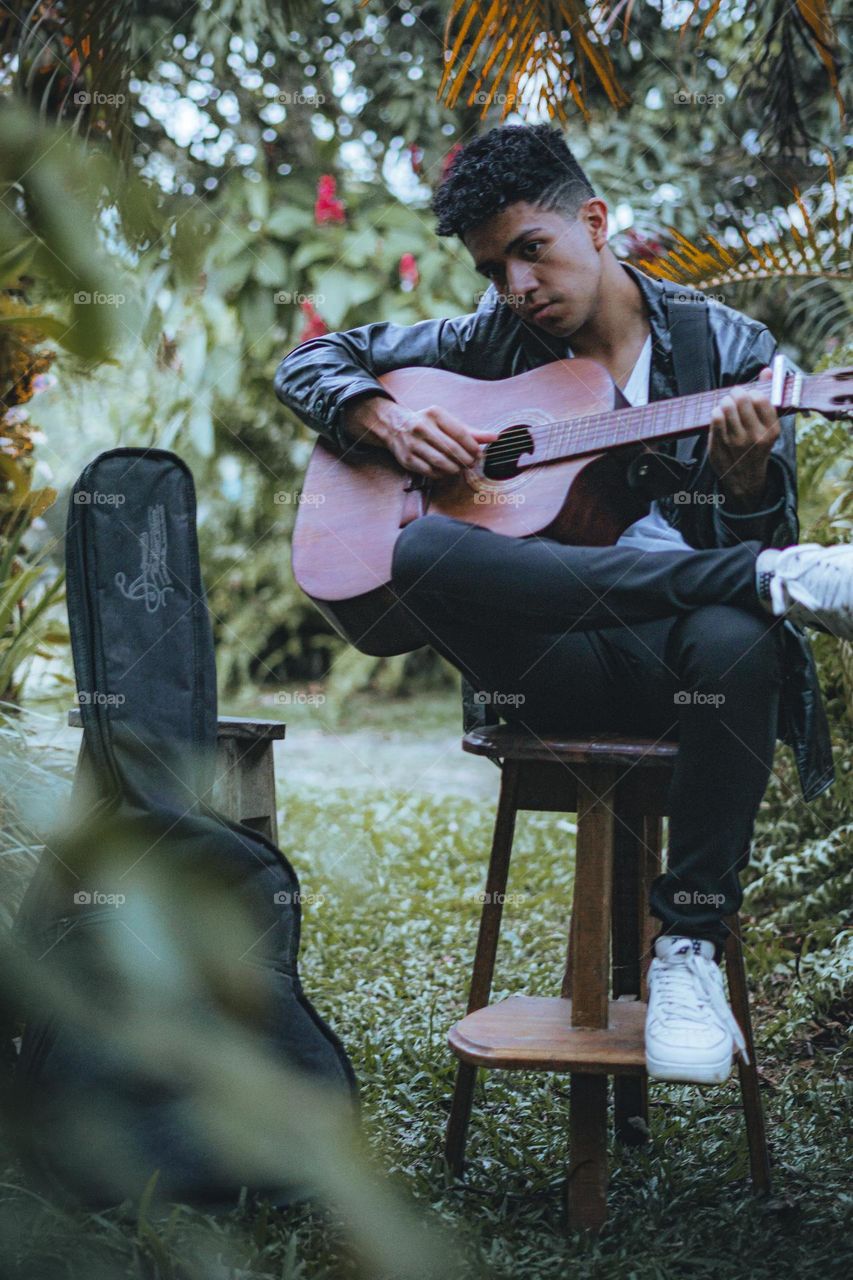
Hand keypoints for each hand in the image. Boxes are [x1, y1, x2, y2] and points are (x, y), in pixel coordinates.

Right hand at [386, 406, 497, 478]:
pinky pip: (430, 472)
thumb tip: (494, 437)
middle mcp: (421, 427)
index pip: (459, 433)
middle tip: (471, 463)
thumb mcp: (446, 421)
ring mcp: (413, 444)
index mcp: (434, 414)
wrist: (393, 426)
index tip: (479, 454)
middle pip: (452, 449)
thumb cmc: (426, 423)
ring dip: (455, 469)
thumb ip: (470, 431)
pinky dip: (442, 474)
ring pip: (441, 463)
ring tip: (460, 468)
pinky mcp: (407, 459)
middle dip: (466, 460)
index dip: (472, 447)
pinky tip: (446, 471)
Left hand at [708, 367, 779, 504]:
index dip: (752, 391)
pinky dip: (716, 412)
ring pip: (725, 408)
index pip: (760, 398)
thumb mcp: (769, 425)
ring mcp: (735, 444)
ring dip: (724, 402)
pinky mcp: (719, 447)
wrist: (745, 478)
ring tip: (727, 405)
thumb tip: (767, 370)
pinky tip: (720, 416)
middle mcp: (754, 438)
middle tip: (735, 395)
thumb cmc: (758, 445)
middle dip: (736, 393)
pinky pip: (714, 419)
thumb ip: (768, 396)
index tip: (750, 394)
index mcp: (771, 431)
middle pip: (740, 400)